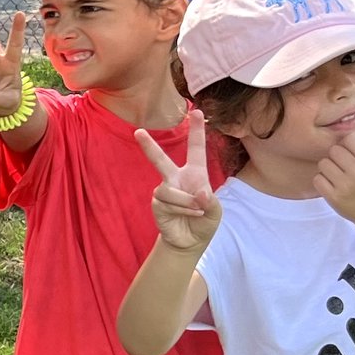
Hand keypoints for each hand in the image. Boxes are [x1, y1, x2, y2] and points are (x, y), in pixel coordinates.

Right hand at [138, 111, 220, 252]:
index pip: (196, 149)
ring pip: (171, 190)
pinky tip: (188, 215)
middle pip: (160, 159)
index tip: (197, 112)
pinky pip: (168, 202)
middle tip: (138, 132)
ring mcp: (165, 191)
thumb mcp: (215, 210)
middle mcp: (176, 178)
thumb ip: (210, 200)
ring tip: (197, 211)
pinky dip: (183, 209)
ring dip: (188, 202)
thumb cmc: (203, 221)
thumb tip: (199, 192)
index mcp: (195, 174)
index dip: (198, 131)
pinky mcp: (158, 204)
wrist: (190, 241)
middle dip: (149, 146)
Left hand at [312, 124, 354, 223]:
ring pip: (323, 164)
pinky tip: (332, 186)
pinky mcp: (334, 196)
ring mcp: (345, 185)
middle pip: (333, 151)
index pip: (348, 139)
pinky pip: (317, 179)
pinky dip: (322, 182)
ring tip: (338, 177)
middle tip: (343, 168)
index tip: (351, 156)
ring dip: (327, 170)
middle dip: (335, 158)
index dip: (346, 146)